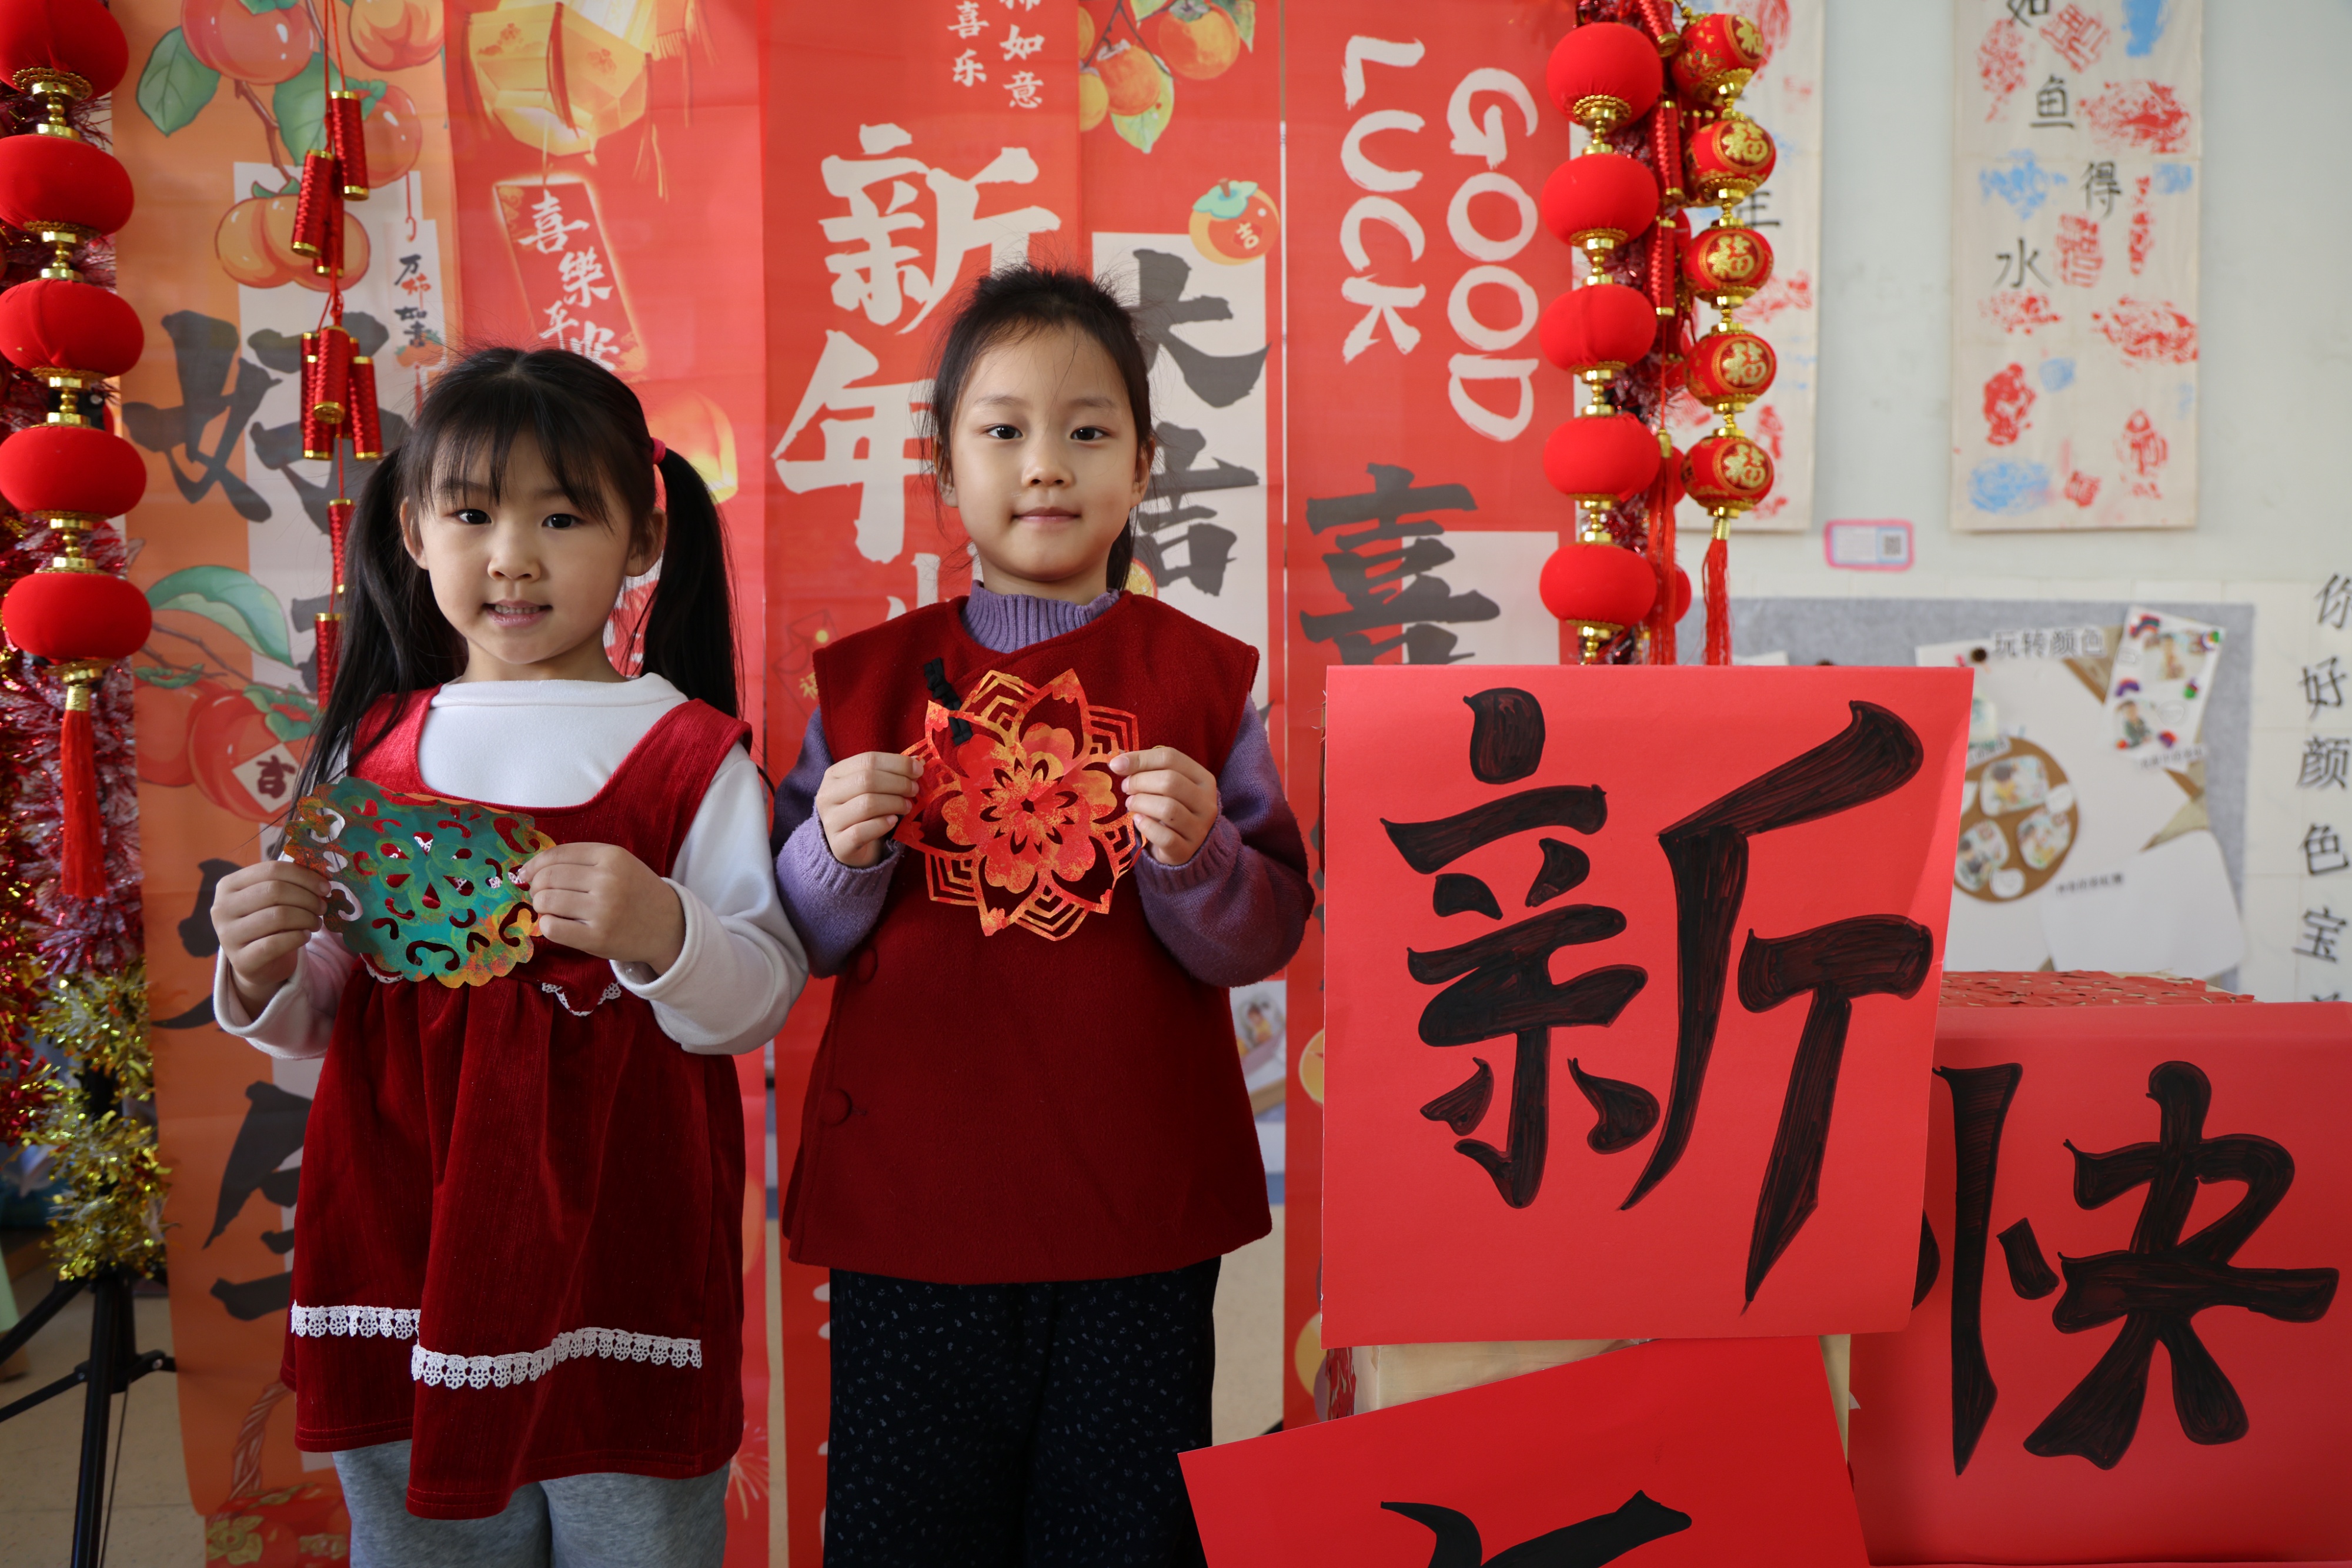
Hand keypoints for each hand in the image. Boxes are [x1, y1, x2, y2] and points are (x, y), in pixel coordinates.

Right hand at [213, 860, 327, 1017]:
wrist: (255, 962)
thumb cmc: (266, 922)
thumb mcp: (271, 898)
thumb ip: (288, 883)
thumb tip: (322, 877)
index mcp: (229, 884)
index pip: (271, 869)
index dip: (304, 876)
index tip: (325, 887)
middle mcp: (222, 908)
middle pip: (276, 891)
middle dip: (307, 898)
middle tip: (322, 907)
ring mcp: (228, 935)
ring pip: (278, 916)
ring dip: (307, 918)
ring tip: (316, 922)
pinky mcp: (241, 960)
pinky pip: (276, 943)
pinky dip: (298, 937)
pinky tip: (305, 936)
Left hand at [513, 843, 684, 971]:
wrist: (668, 925)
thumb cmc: (636, 891)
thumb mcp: (618, 864)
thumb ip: (581, 861)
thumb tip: (529, 870)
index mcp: (612, 856)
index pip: (558, 854)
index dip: (535, 864)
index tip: (526, 873)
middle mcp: (608, 881)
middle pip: (548, 878)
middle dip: (536, 886)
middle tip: (540, 894)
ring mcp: (603, 911)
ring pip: (547, 902)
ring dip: (540, 906)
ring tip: (550, 909)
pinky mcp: (598, 938)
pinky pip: (553, 928)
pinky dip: (546, 925)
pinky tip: (556, 924)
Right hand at [817, 752, 922, 867]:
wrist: (852, 846)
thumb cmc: (866, 812)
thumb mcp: (876, 788)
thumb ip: (892, 773)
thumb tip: (917, 762)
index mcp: (834, 774)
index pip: (867, 760)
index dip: (897, 763)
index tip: (918, 770)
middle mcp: (827, 795)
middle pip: (867, 780)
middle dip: (898, 783)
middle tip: (915, 790)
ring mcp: (829, 821)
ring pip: (866, 804)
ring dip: (894, 803)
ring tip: (907, 806)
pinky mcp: (838, 844)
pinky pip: (861, 831)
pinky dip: (882, 825)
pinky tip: (893, 821)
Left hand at [1110, 746, 1218, 866]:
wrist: (1183, 846)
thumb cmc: (1170, 807)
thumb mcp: (1164, 785)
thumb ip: (1145, 769)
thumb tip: (1117, 760)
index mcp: (1203, 779)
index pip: (1171, 757)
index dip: (1140, 759)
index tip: (1116, 765)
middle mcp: (1207, 803)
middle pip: (1170, 781)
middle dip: (1139, 782)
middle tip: (1126, 788)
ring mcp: (1199, 829)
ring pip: (1168, 808)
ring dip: (1141, 803)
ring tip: (1131, 804)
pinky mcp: (1186, 850)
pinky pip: (1164, 836)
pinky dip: (1146, 826)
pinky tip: (1138, 821)